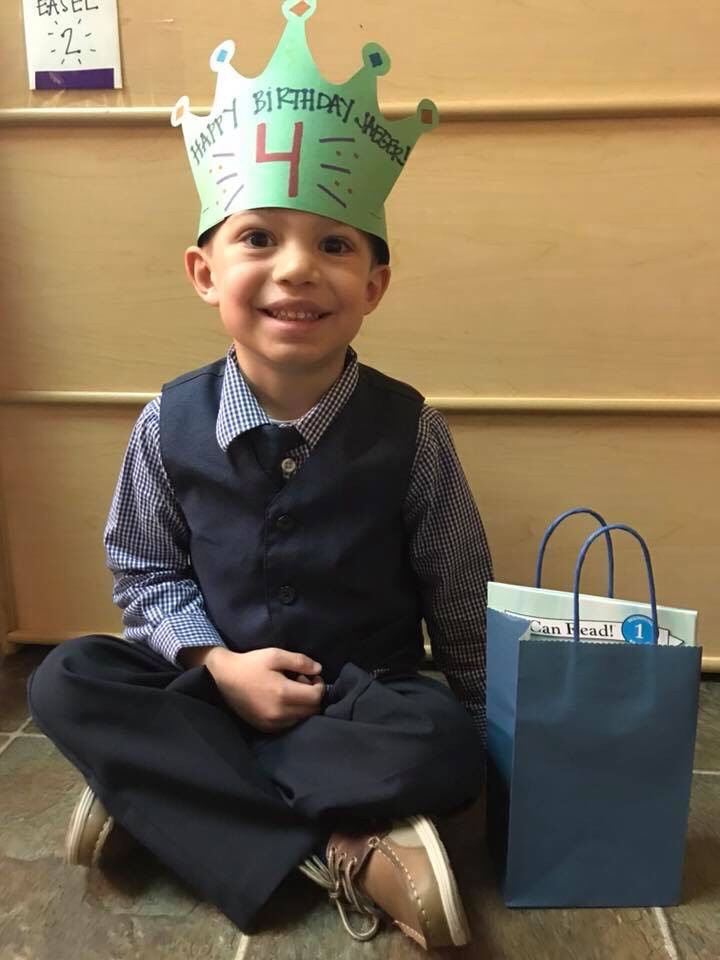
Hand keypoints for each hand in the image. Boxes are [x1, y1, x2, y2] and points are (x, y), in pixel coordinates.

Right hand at [196, 646, 324, 731]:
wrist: (223, 678)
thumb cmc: (251, 664)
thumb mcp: (275, 655)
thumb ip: (300, 662)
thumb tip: (318, 670)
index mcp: (283, 694)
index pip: (316, 697)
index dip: (319, 685)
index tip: (312, 676)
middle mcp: (279, 713)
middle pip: (312, 710)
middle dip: (312, 696)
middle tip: (301, 682)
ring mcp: (271, 723)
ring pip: (302, 719)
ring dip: (303, 706)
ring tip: (291, 691)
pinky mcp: (265, 728)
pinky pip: (289, 725)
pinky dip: (292, 714)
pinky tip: (282, 701)